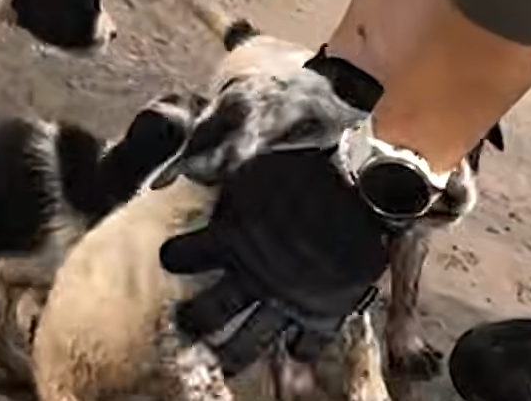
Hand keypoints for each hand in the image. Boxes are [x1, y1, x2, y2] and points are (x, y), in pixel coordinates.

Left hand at [159, 147, 392, 376]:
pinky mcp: (320, 312)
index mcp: (231, 240)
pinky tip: (294, 350)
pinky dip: (299, 350)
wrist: (359, 191)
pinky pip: (306, 344)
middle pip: (211, 312)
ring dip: (234, 353)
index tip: (170, 259)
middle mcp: (252, 277)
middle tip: (187, 324)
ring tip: (224, 361)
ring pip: (249, 340)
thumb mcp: (254, 169)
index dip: (176, 257)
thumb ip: (227, 187)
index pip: (188, 255)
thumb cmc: (307, 172)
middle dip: (194, 320)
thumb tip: (203, 185)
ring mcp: (286, 300)